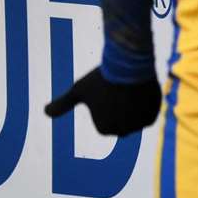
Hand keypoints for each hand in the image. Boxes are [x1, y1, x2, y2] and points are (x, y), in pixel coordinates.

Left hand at [44, 67, 160, 136]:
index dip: (104, 102)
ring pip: (134, 116)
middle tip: (117, 90)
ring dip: (131, 106)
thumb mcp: (79, 90)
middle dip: (119, 107)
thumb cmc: (101, 78)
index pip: (104, 118)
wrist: (129, 65)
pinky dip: (143, 104)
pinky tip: (138, 92)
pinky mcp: (152, 117)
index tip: (105, 91)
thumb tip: (44, 112)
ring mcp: (138, 126)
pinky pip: (147, 113)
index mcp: (103, 129)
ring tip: (128, 89)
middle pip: (120, 119)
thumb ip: (63, 104)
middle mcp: (122, 132)